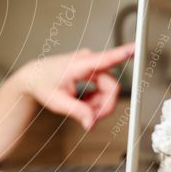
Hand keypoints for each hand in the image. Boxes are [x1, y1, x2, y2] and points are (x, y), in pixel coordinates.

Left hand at [16, 43, 134, 130]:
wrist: (33, 77)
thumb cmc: (42, 84)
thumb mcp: (57, 101)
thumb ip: (76, 112)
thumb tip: (91, 123)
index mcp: (80, 64)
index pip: (106, 59)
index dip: (123, 54)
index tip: (136, 48)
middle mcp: (89, 61)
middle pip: (112, 87)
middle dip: (104, 106)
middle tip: (90, 120)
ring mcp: (92, 66)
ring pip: (109, 90)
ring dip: (99, 105)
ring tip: (82, 110)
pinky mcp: (93, 72)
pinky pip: (103, 90)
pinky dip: (96, 101)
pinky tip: (83, 103)